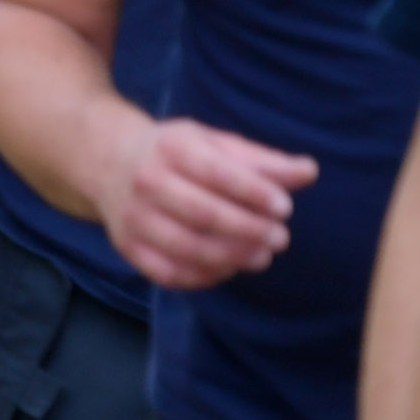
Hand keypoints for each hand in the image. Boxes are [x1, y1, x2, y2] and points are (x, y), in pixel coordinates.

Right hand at [106, 116, 317, 289]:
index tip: (286, 207)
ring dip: (232, 257)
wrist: (110, 164)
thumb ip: (263, 161)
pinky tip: (229, 268)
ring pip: (187, 248)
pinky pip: (169, 273)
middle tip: (281, 238)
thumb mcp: (215, 144)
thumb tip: (310, 172)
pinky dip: (205, 276)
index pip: (218, 173)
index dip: (255, 192)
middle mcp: (146, 181)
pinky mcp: (128, 248)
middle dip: (249, 229)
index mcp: (171, 147)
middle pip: (204, 214)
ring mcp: (134, 217)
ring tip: (262, 257)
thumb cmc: (177, 154)